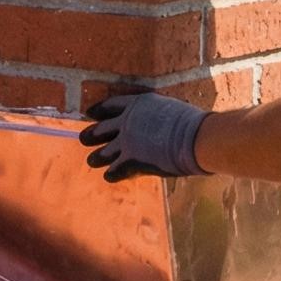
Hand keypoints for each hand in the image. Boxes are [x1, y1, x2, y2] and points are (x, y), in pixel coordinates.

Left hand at [78, 91, 208, 181]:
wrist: (196, 138)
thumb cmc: (192, 124)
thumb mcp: (169, 110)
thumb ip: (156, 117)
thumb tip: (157, 125)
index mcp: (138, 104)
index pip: (111, 105)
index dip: (98, 110)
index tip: (90, 113)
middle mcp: (127, 122)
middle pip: (98, 129)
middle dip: (89, 135)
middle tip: (84, 138)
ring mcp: (127, 142)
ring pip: (100, 154)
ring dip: (96, 158)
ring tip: (93, 160)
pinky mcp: (131, 161)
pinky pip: (113, 171)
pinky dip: (112, 174)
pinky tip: (112, 175)